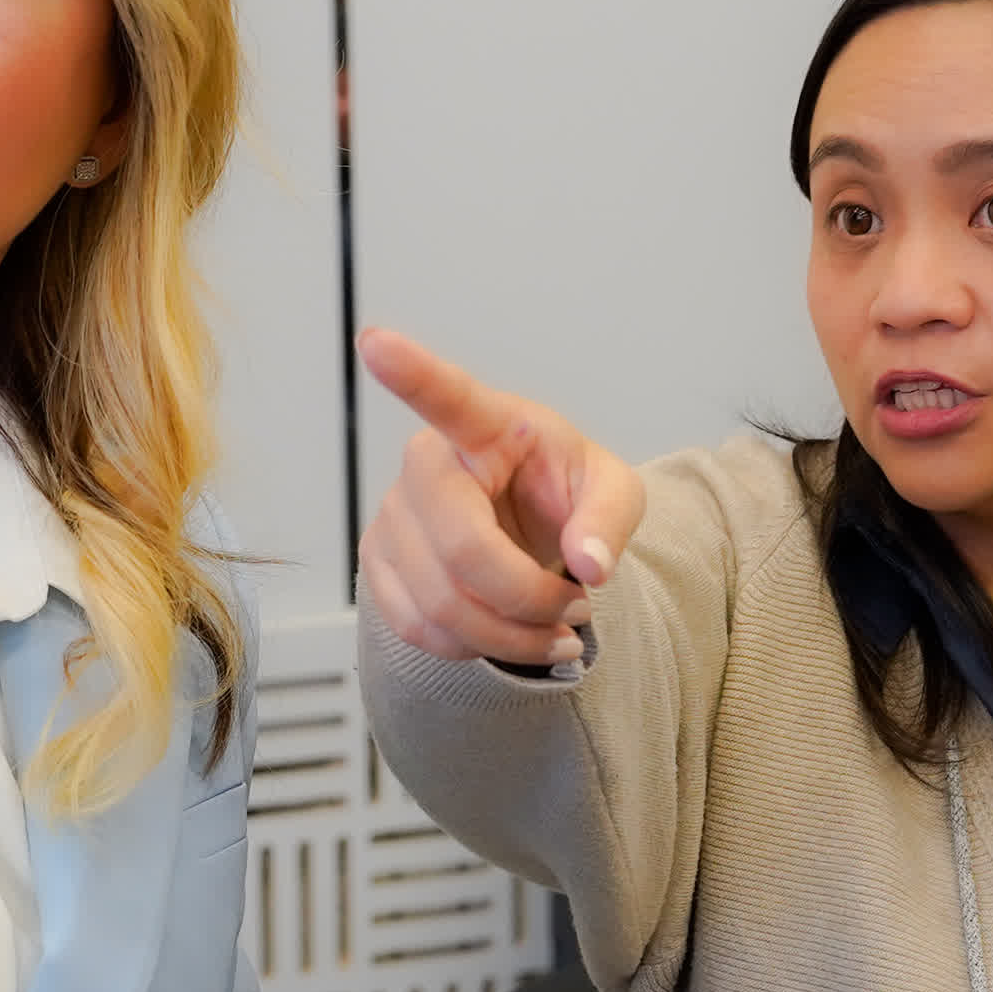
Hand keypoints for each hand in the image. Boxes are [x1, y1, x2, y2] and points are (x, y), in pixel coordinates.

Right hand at [356, 327, 644, 668]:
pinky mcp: (378, 562)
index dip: (411, 372)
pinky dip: (472, 647)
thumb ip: (609, 521)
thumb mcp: (615, 494)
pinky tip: (503, 635)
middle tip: (575, 609)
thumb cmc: (564, 496)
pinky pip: (416, 626)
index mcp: (489, 425)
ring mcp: (393, 514)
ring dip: (509, 636)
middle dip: (528, 600)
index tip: (377, 343)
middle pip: (462, 549)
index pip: (448, 396)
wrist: (532, 534)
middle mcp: (428, 463)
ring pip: (440, 602)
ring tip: (552, 631)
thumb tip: (590, 565)